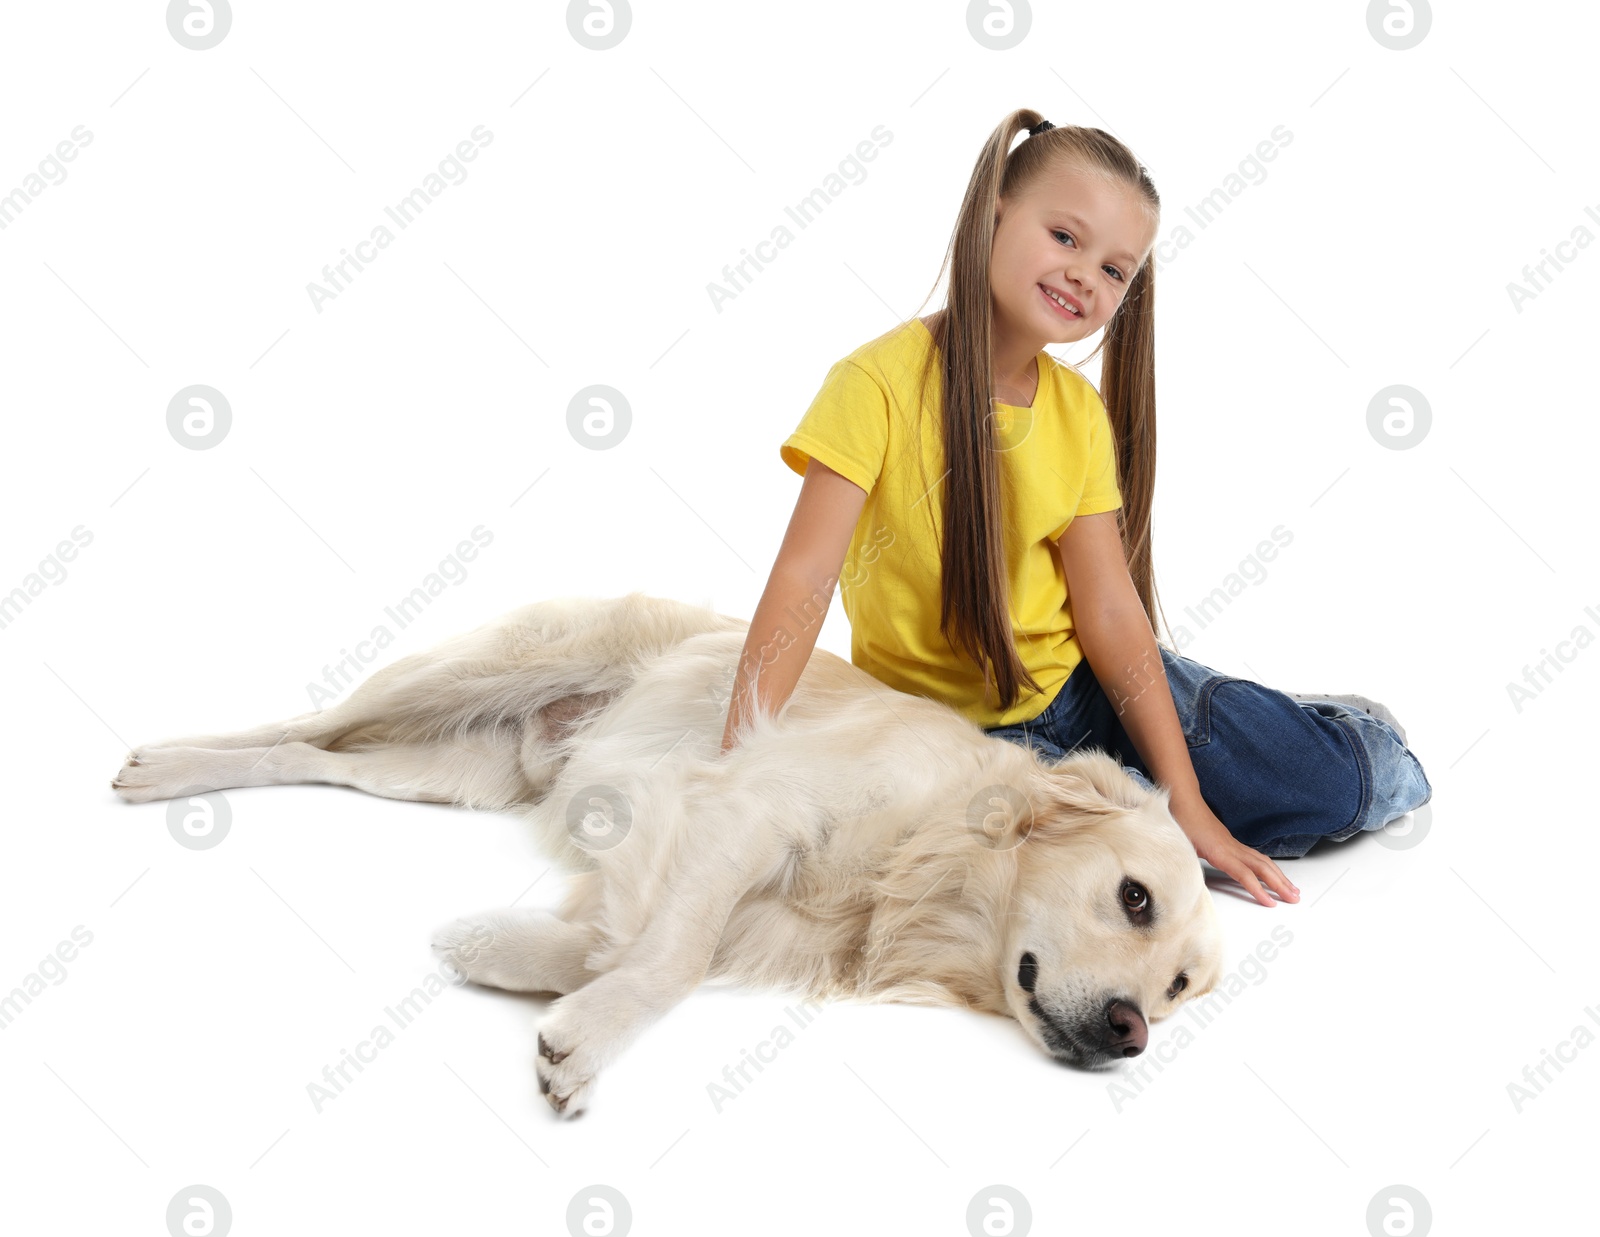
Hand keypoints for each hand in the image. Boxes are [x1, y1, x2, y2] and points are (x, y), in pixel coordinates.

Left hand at [1169, 792, 1299, 906]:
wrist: (1184, 800)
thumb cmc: (1181, 822)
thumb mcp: (1180, 847)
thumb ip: (1188, 865)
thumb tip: (1189, 882)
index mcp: (1219, 851)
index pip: (1244, 874)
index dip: (1258, 889)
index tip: (1271, 903)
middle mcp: (1231, 848)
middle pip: (1262, 868)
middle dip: (1280, 884)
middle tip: (1294, 899)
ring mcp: (1234, 844)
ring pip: (1262, 861)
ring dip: (1279, 876)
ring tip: (1292, 889)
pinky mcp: (1232, 843)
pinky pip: (1256, 857)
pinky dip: (1268, 867)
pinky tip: (1274, 874)